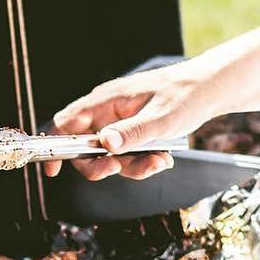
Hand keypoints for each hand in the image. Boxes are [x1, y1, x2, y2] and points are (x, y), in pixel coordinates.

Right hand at [43, 61, 218, 180]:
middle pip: (84, 149)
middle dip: (101, 165)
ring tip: (160, 161)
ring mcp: (118, 124)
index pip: (66, 123)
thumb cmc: (184, 95)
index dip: (55, 146)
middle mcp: (106, 113)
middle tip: (118, 169)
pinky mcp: (130, 134)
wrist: (207, 90)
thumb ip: (133, 132)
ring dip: (132, 167)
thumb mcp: (161, 117)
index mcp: (105, 101)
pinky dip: (142, 163)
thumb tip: (104, 144)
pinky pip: (126, 157)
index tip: (52, 169)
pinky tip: (163, 157)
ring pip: (109, 158)